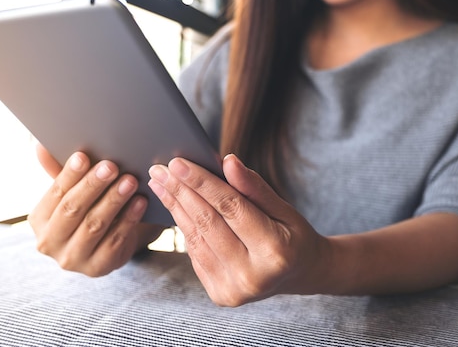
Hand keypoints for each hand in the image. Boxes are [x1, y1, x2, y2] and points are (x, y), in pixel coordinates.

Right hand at [29, 144, 160, 276]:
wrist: (105, 244)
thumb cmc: (86, 210)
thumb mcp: (72, 193)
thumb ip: (59, 172)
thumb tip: (42, 147)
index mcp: (39, 220)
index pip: (55, 194)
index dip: (69, 175)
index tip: (83, 156)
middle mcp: (49, 243)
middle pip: (72, 210)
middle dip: (92, 186)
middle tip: (111, 166)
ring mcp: (73, 259)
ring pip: (94, 225)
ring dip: (113, 201)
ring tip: (130, 181)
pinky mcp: (97, 268)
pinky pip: (115, 241)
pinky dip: (129, 219)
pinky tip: (140, 202)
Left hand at [147, 154, 330, 305]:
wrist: (297, 274)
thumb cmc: (291, 235)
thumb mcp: (283, 208)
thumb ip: (254, 187)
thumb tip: (228, 161)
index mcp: (275, 251)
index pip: (231, 208)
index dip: (202, 183)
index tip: (178, 162)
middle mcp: (252, 276)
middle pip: (208, 223)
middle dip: (181, 192)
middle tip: (160, 169)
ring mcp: (233, 290)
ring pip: (196, 238)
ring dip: (175, 207)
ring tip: (160, 183)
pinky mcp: (219, 294)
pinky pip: (195, 253)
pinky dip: (183, 226)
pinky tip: (173, 205)